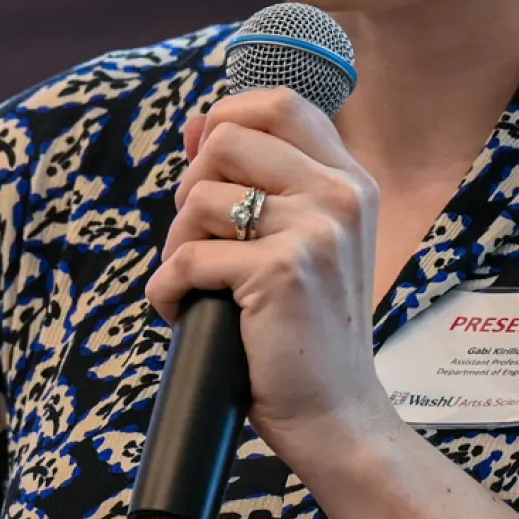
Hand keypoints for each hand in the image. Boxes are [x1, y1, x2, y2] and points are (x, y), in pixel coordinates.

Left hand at [145, 86, 397, 465]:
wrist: (336, 414)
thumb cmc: (308, 332)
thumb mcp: (305, 243)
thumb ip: (264, 183)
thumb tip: (196, 126)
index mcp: (351, 182)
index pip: (281, 104)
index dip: (226, 117)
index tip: (203, 162)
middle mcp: (340, 196)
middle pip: (227, 139)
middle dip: (190, 187)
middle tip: (197, 238)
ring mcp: (315, 231)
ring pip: (199, 198)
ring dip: (175, 244)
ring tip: (193, 284)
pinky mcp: (280, 271)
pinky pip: (187, 257)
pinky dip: (167, 289)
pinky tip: (181, 312)